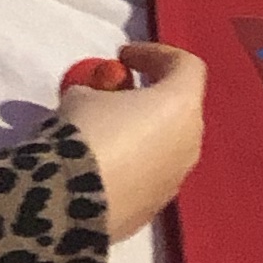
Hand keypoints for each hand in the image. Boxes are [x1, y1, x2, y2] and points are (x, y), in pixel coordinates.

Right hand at [58, 41, 204, 241]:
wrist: (72, 201)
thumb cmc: (86, 132)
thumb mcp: (82, 95)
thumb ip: (98, 90)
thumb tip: (96, 99)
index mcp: (181, 106)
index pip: (186, 66)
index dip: (155, 54)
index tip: (122, 57)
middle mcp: (190, 142)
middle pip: (179, 110)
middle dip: (150, 98)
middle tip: (115, 95)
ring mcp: (177, 179)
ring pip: (166, 147)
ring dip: (143, 135)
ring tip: (104, 134)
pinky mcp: (157, 208)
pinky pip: (149, 177)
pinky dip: (133, 166)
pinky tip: (100, 169)